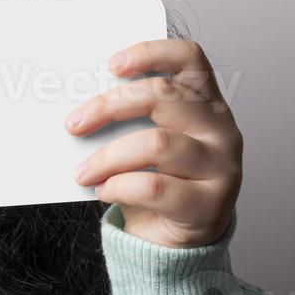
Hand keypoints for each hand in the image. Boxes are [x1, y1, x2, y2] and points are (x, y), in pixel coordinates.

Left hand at [64, 38, 241, 248]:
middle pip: (164, 96)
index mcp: (205, 103)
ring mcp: (220, 166)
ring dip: (108, 157)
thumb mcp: (144, 143)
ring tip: (82, 172)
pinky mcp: (209, 204)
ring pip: (157, 144)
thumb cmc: (156, 182)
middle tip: (74, 124)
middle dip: (109, 107)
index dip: (151, 53)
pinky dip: (119, 187)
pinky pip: (153, 186)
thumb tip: (78, 110)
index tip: (113, 64)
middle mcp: (220, 129)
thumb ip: (126, 122)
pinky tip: (104, 191)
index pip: (190, 59)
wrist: (174, 242)